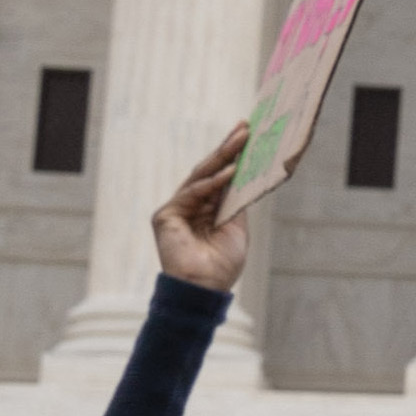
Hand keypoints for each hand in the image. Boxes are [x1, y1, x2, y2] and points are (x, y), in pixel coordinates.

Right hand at [150, 127, 253, 294]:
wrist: (206, 287)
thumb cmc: (223, 263)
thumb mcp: (236, 226)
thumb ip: (235, 200)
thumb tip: (245, 173)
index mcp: (207, 208)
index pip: (220, 176)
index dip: (233, 156)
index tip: (248, 135)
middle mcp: (190, 205)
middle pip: (210, 171)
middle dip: (228, 148)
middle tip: (244, 127)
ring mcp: (177, 209)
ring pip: (200, 176)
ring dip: (223, 157)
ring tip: (241, 139)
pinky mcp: (166, 215)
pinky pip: (192, 193)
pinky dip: (211, 183)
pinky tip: (230, 171)